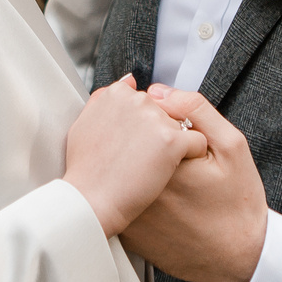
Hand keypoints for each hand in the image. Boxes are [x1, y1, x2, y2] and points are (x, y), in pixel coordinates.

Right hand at [62, 74, 210, 235]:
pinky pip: (197, 141)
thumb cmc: (86, 169)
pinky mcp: (172, 140)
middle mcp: (138, 100)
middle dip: (160, 132)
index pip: (146, 100)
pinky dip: (193, 155)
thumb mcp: (84, 124)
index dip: (144, 125)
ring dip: (175, 145)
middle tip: (144, 158)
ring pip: (182, 126)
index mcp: (117, 93)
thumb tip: (128, 81)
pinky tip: (176, 170)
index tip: (135, 144)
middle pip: (165, 112)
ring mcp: (156, 119)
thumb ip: (104, 99)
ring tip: (155, 167)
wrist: (90, 201)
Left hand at [119, 88, 267, 281]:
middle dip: (148, 144)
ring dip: (138, 166)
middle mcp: (142, 187)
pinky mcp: (128, 232)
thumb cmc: (238, 204)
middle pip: (128, 145)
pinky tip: (163, 203)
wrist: (237, 257)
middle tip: (182, 167)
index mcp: (165, 162)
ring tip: (176, 186)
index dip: (162, 123)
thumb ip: (196, 109)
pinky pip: (121, 199)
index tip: (182, 139)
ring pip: (122, 172)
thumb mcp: (231, 146)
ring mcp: (131, 212)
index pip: (142, 120)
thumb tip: (159, 91)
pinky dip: (134, 193)